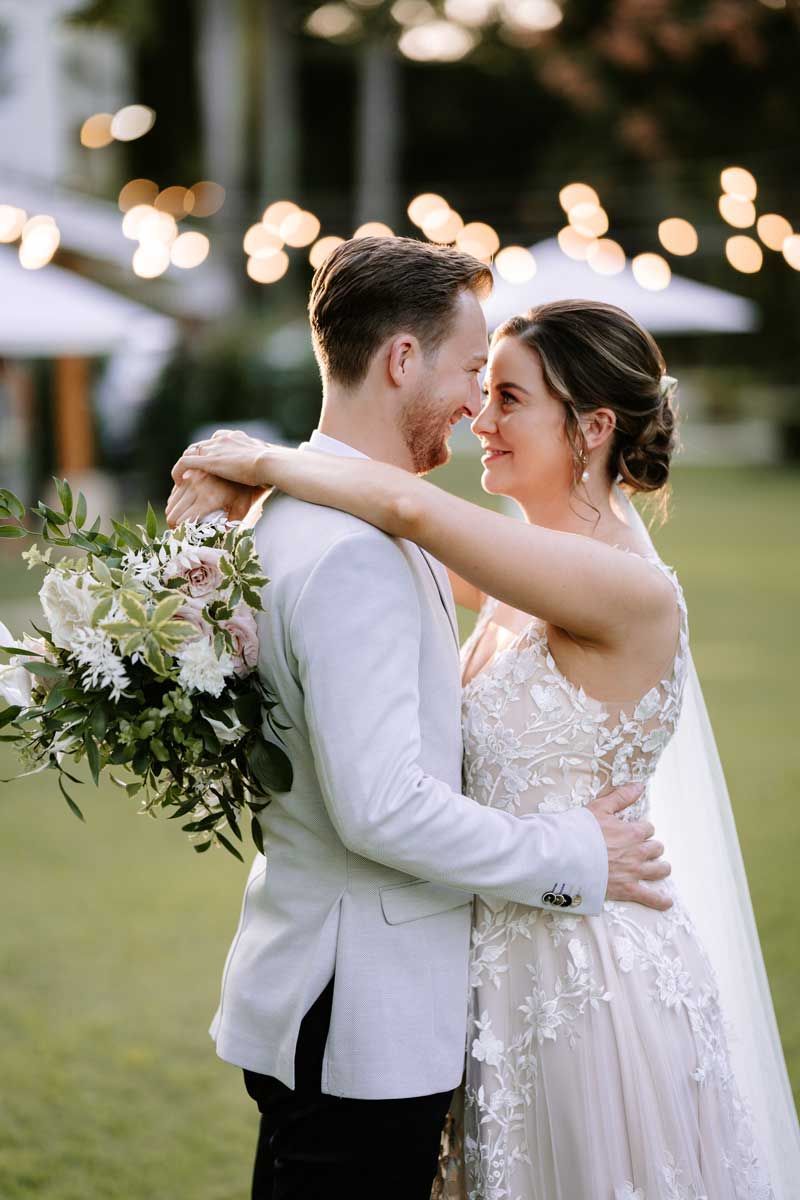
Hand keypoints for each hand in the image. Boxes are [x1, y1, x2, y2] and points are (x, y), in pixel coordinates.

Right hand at [165, 467, 264, 528]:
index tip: (183, 537)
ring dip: (173, 514)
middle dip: (174, 525)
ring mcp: (191, 480)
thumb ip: (231, 524)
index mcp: (207, 500)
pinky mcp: (190, 474)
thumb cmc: (246, 489)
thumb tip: (220, 537)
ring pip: (171, 503)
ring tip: (180, 522)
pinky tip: (183, 508)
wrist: (246, 465)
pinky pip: (174, 492)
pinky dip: (175, 502)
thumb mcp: (242, 508)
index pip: (182, 520)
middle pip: (173, 513)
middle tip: (180, 532)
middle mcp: (196, 488)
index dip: (180, 531)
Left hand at [171, 429, 272, 489]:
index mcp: (237, 438)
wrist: (269, 463)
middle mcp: (223, 439)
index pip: (218, 440)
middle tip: (195, 474)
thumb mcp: (266, 465)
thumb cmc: (273, 468)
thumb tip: (267, 484)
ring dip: (187, 465)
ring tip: (185, 479)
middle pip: (203, 445)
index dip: (213, 451)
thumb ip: (262, 469)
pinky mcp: (208, 460)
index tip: (213, 464)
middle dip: (198, 458)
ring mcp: (214, 448)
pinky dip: (178, 470)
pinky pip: (185, 462)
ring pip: (192, 452)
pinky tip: (178, 482)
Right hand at [587, 784, 671, 911]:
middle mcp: (637, 852)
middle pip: (656, 848)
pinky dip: (660, 901)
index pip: (648, 828)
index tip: (634, 831)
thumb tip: (640, 786)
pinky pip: (650, 897)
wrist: (566, 856)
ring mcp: (634, 872)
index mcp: (631, 832)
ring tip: (659, 868)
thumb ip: (621, 797)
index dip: (642, 829)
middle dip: (651, 847)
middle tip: (642, 849)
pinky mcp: (628, 890)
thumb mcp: (600, 807)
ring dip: (660, 867)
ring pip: (659, 869)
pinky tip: (667, 901)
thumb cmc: (580, 830)